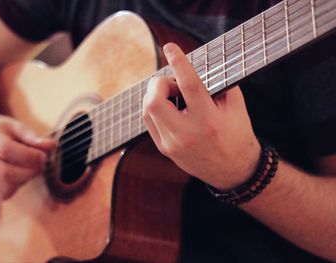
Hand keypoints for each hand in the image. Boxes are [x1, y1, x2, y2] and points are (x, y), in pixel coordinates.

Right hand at [0, 115, 55, 199]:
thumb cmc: (3, 132)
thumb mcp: (17, 127)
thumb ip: (34, 137)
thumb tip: (52, 146)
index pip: (6, 150)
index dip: (29, 156)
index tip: (44, 156)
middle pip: (5, 172)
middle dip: (30, 171)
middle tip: (42, 165)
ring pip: (6, 186)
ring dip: (25, 179)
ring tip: (30, 168)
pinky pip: (4, 194)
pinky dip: (17, 187)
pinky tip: (20, 175)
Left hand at [143, 43, 260, 189]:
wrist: (232, 170)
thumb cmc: (236, 134)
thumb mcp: (235, 106)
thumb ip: (217, 83)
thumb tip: (195, 66)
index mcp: (208, 121)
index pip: (189, 85)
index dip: (178, 62)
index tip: (170, 48)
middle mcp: (187, 134)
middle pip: (155, 100)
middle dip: (160, 83)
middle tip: (174, 85)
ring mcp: (172, 144)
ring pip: (147, 110)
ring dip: (156, 95)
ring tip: (173, 96)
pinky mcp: (164, 149)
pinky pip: (149, 121)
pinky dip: (154, 108)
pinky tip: (168, 107)